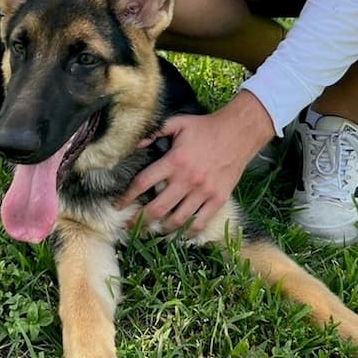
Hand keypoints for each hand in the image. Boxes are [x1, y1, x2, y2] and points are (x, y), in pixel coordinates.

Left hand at [120, 91, 273, 235]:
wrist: (239, 133)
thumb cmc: (206, 127)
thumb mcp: (179, 123)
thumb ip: (155, 132)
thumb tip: (134, 144)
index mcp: (174, 161)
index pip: (143, 183)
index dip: (127, 197)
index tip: (118, 205)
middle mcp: (187, 180)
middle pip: (157, 208)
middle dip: (140, 221)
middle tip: (129, 227)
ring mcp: (203, 192)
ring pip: (177, 220)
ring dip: (161, 229)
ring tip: (152, 232)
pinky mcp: (217, 199)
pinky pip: (200, 222)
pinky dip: (188, 232)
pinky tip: (179, 235)